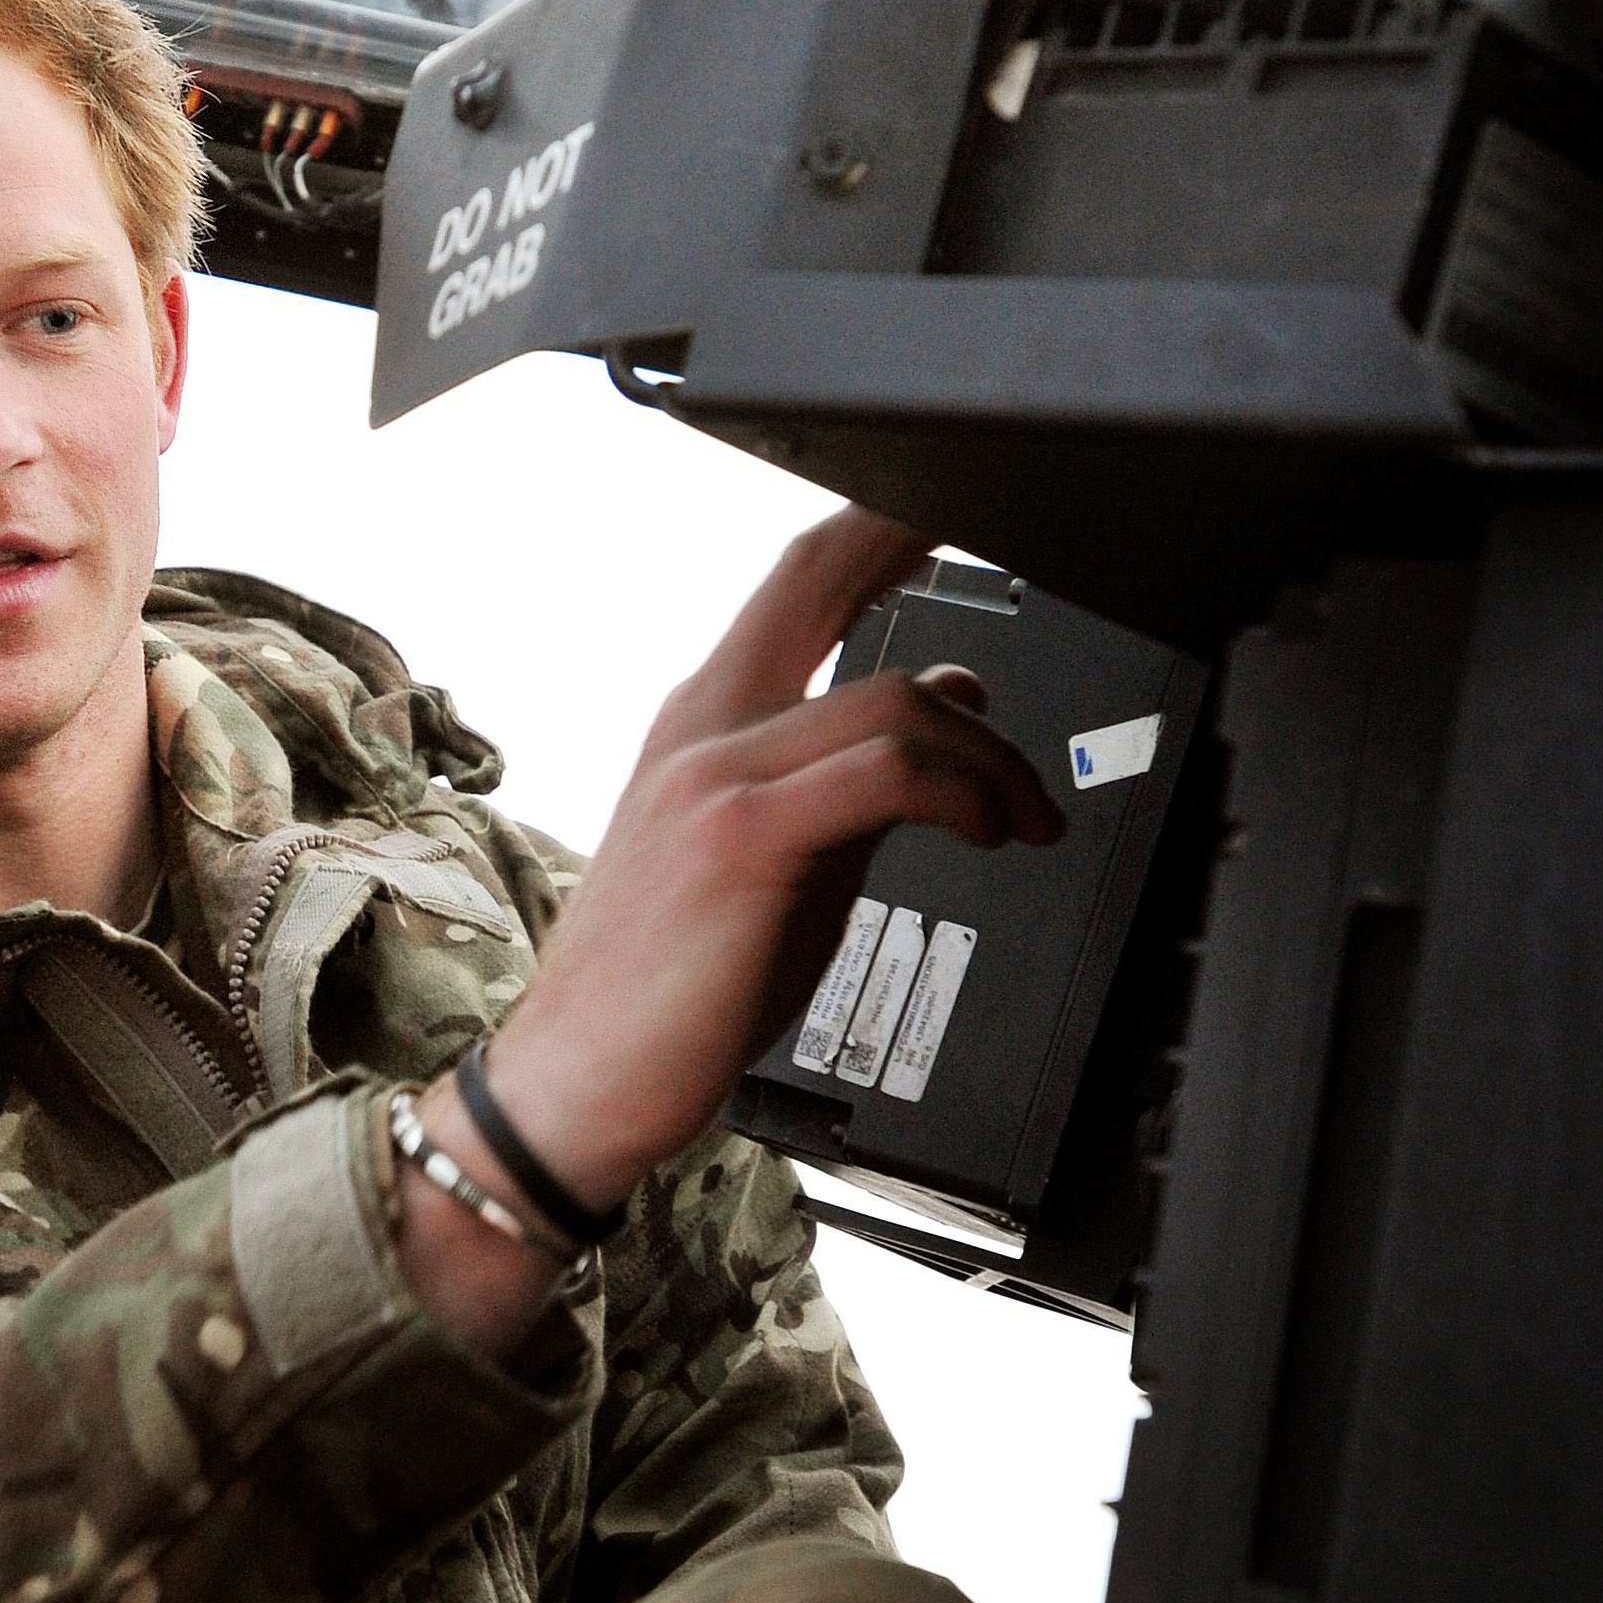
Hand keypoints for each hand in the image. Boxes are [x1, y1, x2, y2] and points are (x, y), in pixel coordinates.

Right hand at [399, 507, 1060, 1351]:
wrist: (576, 1084)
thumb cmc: (666, 989)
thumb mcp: (776, 859)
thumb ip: (855, 780)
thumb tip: (950, 710)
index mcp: (701, 724)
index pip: (793, 586)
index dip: (876, 532)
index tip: (950, 518)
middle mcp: (703, 727)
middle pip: (817, 576)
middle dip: (913, 539)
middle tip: (1006, 530)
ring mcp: (716, 777)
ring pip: (891, 699)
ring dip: (992, 757)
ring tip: (1026, 815)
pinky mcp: (743, 839)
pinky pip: (884, 774)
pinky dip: (963, 794)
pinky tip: (992, 836)